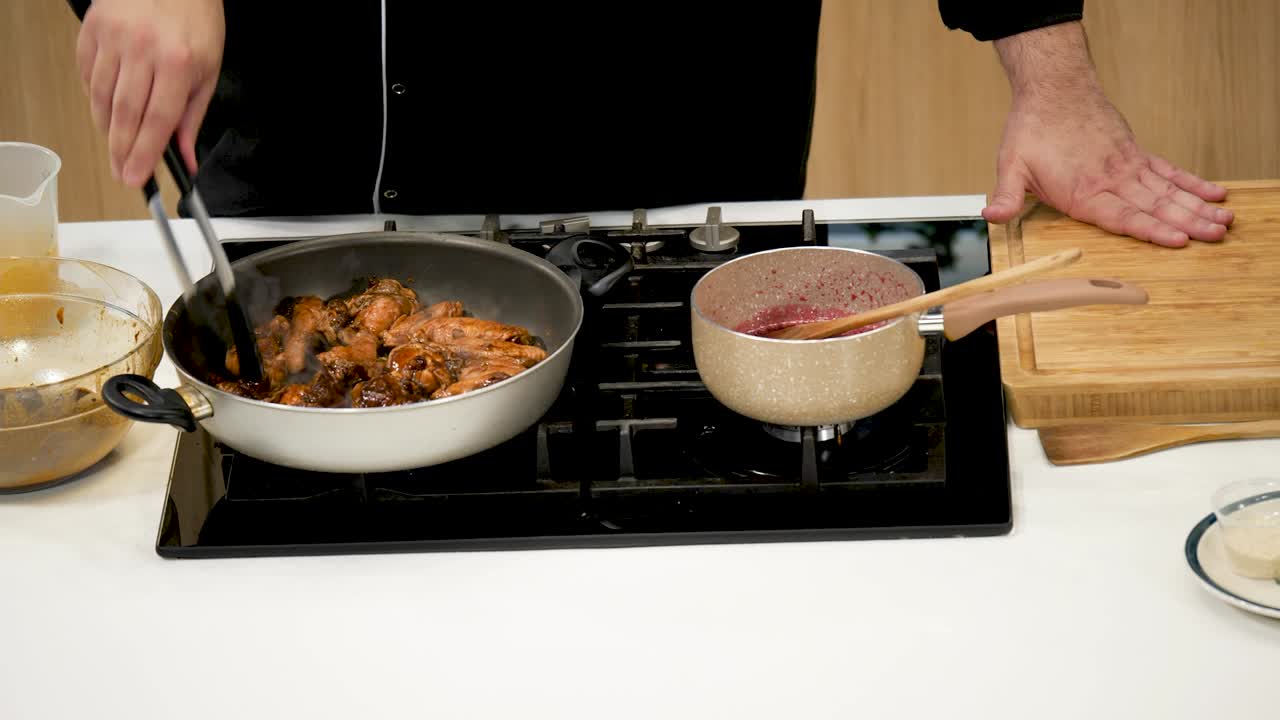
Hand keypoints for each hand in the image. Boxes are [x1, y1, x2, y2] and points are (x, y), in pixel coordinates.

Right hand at [75, 0, 224, 186]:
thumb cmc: (195, 20)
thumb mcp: (208, 70)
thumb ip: (192, 117)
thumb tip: (186, 158)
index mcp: (177, 62)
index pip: (157, 121)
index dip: (144, 154)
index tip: (135, 178)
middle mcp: (142, 49)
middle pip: (125, 114)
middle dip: (121, 150)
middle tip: (122, 172)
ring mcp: (113, 37)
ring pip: (101, 96)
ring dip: (107, 127)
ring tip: (117, 144)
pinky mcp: (93, 29)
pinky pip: (87, 74)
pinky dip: (94, 97)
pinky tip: (106, 109)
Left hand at [982, 87, 1232, 247]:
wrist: (1054, 89)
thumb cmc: (1032, 129)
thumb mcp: (1010, 165)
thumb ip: (1006, 196)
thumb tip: (990, 217)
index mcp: (1082, 191)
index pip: (1122, 216)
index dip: (1151, 230)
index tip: (1178, 240)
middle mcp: (1111, 179)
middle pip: (1154, 206)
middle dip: (1187, 223)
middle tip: (1216, 236)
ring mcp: (1127, 166)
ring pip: (1167, 191)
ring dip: (1197, 207)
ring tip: (1223, 221)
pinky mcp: (1134, 153)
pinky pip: (1167, 171)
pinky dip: (1191, 183)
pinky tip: (1213, 194)